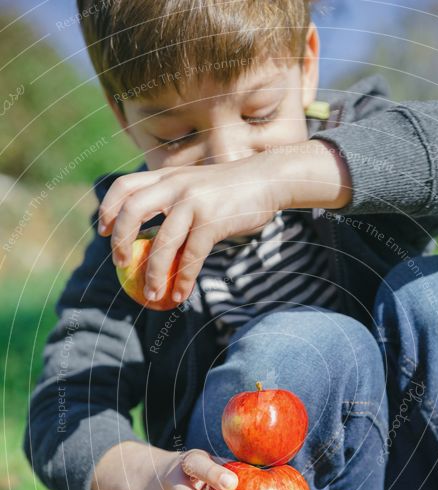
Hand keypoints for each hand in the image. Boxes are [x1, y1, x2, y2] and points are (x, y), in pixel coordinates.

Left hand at [98, 156, 284, 304]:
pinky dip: (184, 278)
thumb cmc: (230, 190)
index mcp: (167, 177)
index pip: (125, 186)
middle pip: (133, 210)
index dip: (108, 209)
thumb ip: (173, 201)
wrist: (266, 179)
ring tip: (152, 295)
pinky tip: (180, 294)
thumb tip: (153, 233)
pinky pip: (192, 255)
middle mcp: (175, 185)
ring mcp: (194, 202)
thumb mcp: (196, 187)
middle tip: (120, 265)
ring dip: (154, 273)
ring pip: (163, 241)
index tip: (101, 231)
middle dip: (120, 241)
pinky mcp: (213, 221)